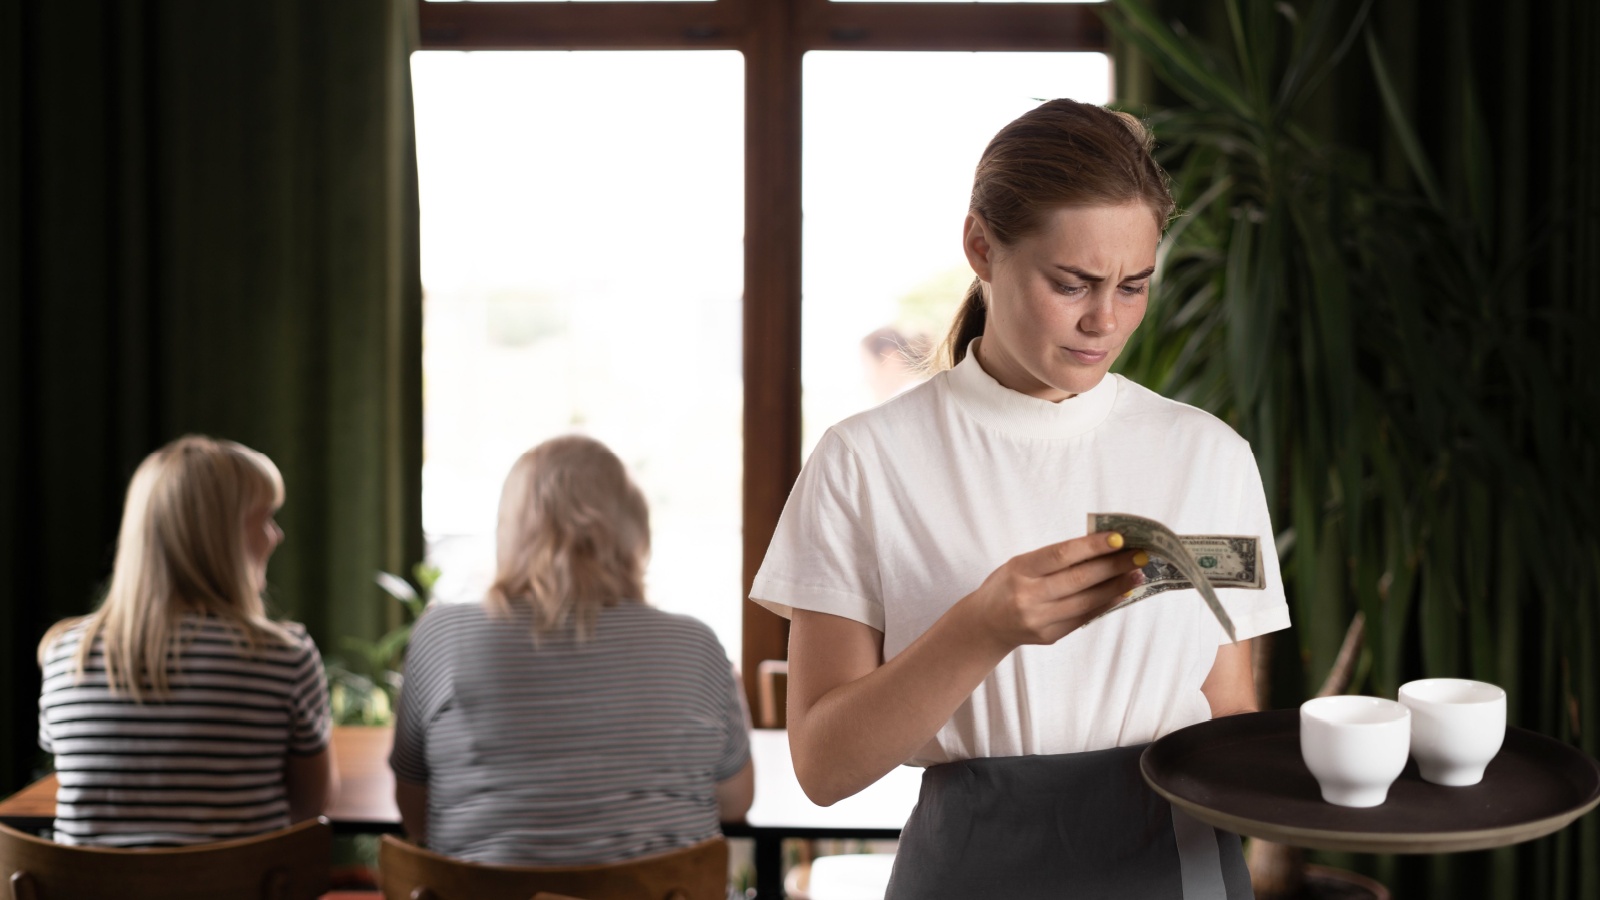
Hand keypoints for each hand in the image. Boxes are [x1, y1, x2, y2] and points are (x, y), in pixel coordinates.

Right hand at [963, 531, 1146, 650]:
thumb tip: (1101, 548)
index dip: (1092, 546)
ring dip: (1116, 586)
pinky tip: (1121, 593)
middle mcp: (1028, 596)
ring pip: (1086, 601)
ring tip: (1137, 573)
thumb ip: (1055, 559)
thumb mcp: (1021, 564)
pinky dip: (1105, 604)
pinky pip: (1084, 618)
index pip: (1061, 555)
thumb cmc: (1006, 585)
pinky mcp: (1049, 636)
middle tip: (1139, 555)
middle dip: (1113, 566)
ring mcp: (1039, 619)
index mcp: (1019, 570)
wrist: (985, 624)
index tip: (1119, 538)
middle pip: (1079, 579)